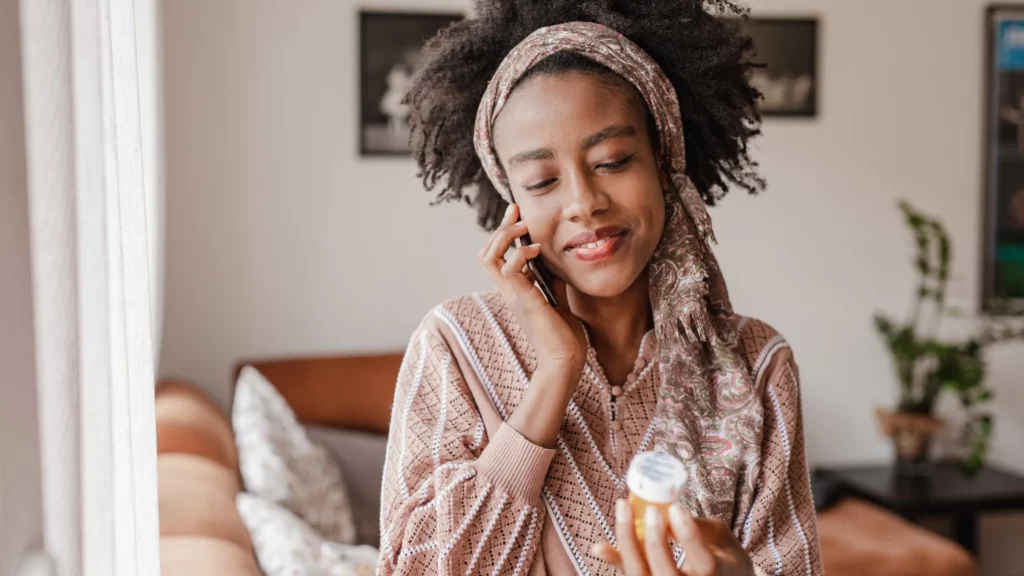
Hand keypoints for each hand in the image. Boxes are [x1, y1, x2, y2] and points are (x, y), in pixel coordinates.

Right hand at [478, 203, 584, 378]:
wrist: (565, 362)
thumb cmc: (562, 335)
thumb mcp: (556, 298)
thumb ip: (550, 280)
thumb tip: (553, 260)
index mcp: (514, 290)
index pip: (495, 256)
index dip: (503, 232)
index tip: (517, 213)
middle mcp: (508, 291)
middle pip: (486, 253)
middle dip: (500, 227)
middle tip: (516, 210)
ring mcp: (513, 296)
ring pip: (489, 257)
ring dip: (506, 236)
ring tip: (524, 226)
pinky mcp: (524, 300)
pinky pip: (509, 270)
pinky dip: (520, 254)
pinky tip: (536, 250)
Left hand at [591, 500, 755, 575]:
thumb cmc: (723, 557)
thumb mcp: (720, 539)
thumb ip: (696, 527)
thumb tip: (663, 513)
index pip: (705, 563)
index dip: (688, 537)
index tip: (676, 508)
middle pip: (667, 574)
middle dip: (656, 541)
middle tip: (652, 510)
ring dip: (629, 543)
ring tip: (623, 508)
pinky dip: (615, 560)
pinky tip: (600, 547)